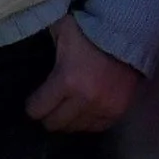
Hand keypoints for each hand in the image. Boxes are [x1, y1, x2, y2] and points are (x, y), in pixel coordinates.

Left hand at [26, 28, 144, 132]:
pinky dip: (88, 121)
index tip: (33, 102)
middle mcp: (85, 99)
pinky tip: (85, 111)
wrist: (128, 31)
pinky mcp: (119, 110)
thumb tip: (30, 62)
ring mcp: (104, 107)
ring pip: (76, 128)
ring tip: (68, 108)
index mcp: (67, 80)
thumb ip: (45, 50)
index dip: (32, 106)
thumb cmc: (89, 30)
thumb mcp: (59, 33)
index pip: (38, 110)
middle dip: (48, 116)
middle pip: (56, 124)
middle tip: (49, 107)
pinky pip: (97, 127)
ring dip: (69, 119)